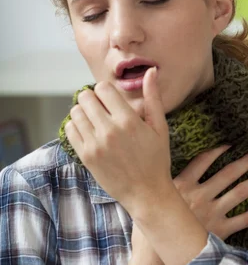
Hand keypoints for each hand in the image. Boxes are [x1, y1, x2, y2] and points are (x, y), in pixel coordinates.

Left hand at [64, 68, 172, 213]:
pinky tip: (89, 131)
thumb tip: (151, 71)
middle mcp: (109, 131)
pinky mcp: (86, 156)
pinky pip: (70, 130)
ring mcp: (95, 144)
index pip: (103, 88)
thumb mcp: (160, 128)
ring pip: (75, 112)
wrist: (147, 193)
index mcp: (129, 121)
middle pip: (85, 97)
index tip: (111, 99)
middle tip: (101, 108)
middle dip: (92, 99)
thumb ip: (153, 98)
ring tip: (95, 120)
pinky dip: (77, 126)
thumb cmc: (157, 160)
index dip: (105, 91)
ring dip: (83, 112)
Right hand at [124, 146, 247, 264]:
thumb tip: (154, 178)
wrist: (155, 259)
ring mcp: (212, 212)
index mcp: (181, 185)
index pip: (202, 161)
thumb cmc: (148, 233)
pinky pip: (246, 219)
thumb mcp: (147, 203)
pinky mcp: (220, 230)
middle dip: (244, 163)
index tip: (228, 146)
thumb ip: (158, 190)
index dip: (217, 152)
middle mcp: (200, 195)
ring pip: (239, 192)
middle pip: (227, 173)